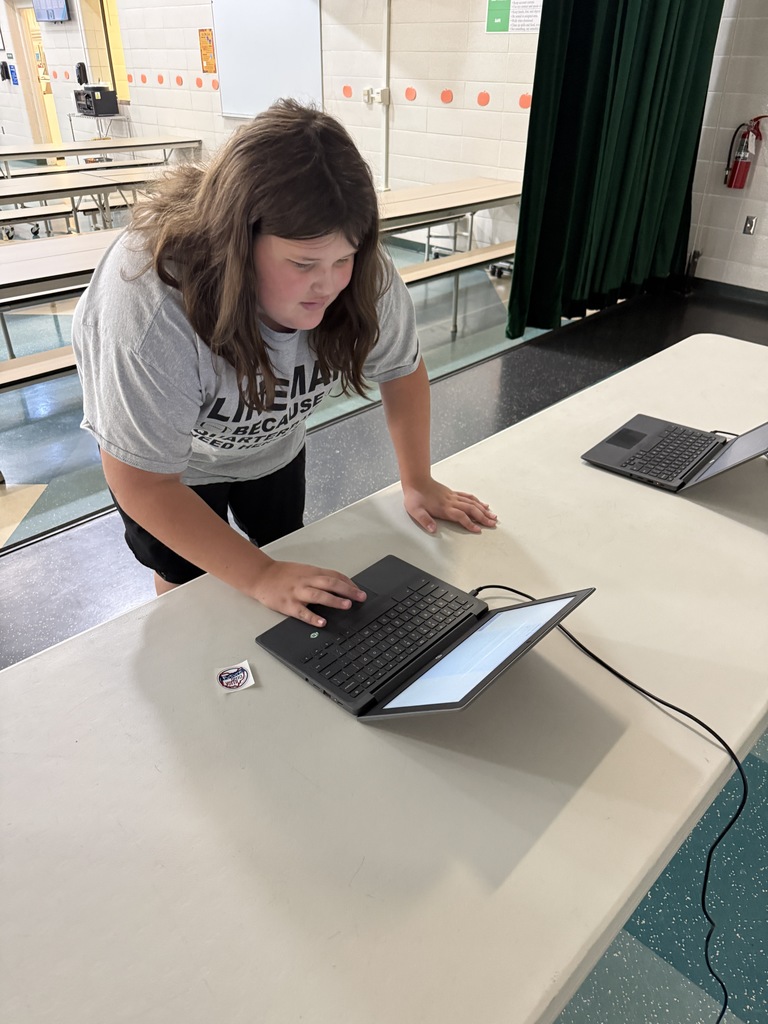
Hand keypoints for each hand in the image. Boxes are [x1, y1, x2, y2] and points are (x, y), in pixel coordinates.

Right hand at [250, 558, 366, 626]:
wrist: (261, 575)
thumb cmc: (282, 574)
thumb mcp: (303, 571)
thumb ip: (319, 578)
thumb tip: (339, 585)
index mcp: (312, 572)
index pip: (335, 576)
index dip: (349, 583)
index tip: (360, 591)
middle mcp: (306, 581)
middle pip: (331, 583)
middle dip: (348, 590)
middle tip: (361, 597)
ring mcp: (297, 592)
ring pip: (319, 595)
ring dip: (334, 600)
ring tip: (347, 605)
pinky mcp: (288, 604)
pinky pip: (302, 612)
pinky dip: (312, 617)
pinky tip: (322, 622)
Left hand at [402, 478, 497, 533]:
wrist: (416, 481)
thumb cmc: (415, 497)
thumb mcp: (416, 511)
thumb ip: (425, 520)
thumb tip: (433, 529)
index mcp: (444, 508)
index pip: (461, 516)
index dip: (470, 523)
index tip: (478, 530)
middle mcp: (451, 502)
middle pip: (471, 509)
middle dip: (483, 517)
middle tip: (492, 523)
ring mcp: (453, 497)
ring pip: (472, 503)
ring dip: (483, 509)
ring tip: (492, 515)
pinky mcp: (452, 493)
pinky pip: (468, 497)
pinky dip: (477, 501)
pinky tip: (482, 504)